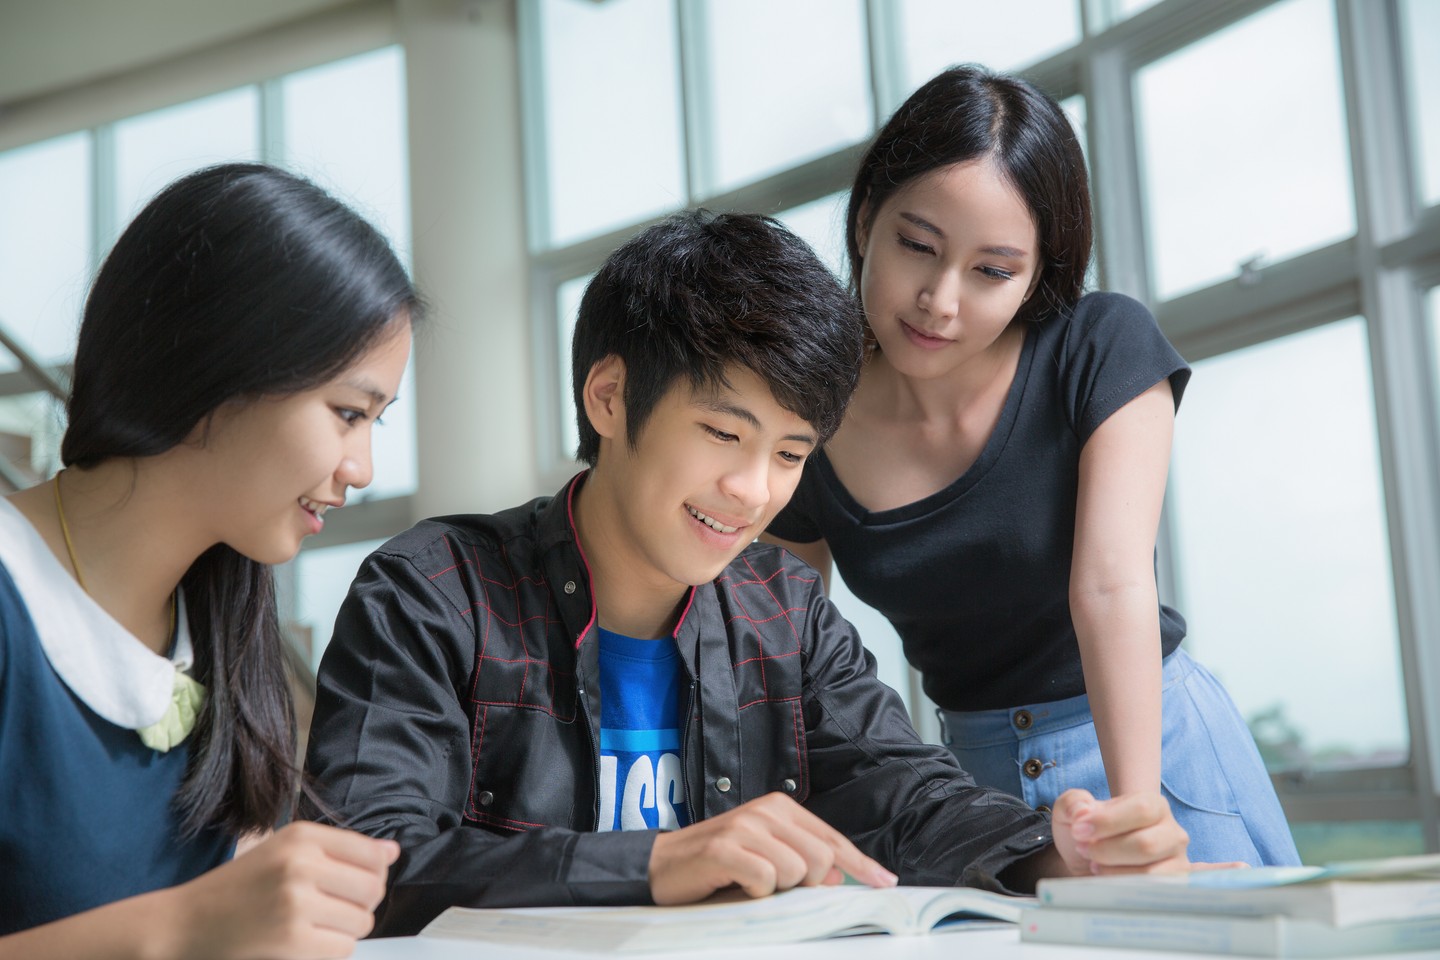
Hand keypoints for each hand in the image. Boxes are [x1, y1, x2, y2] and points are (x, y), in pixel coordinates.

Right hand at [166, 821, 399, 959]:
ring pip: (362, 921)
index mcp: (302, 836)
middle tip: (334, 908)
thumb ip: (340, 850)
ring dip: (347, 929)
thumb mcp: (285, 851)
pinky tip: (307, 942)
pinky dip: (332, 950)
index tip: (356, 882)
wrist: (186, 922)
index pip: (373, 854)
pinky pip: (343, 948)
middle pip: (373, 889)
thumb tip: (393, 852)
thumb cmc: (240, 886)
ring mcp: (296, 903)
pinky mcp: (292, 940)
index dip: (375, 873)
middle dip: (363, 903)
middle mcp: (301, 864)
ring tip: (317, 925)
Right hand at [648, 792, 896, 903]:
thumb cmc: (719, 865)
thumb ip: (803, 861)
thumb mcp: (766, 856)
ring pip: (796, 873)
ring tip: (748, 881)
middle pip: (821, 861)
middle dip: (804, 884)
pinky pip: (765, 882)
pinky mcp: (725, 847)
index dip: (861, 865)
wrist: (661, 866)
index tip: (884, 883)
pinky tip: (734, 883)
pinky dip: (753, 893)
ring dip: (774, 890)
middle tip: (770, 884)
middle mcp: (766, 810)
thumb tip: (840, 878)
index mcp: (781, 807)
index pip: (833, 840)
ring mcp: (745, 826)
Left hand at [1050, 788, 1189, 875]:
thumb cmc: (1087, 833)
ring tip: (1094, 864)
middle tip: (1084, 850)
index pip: (1141, 809)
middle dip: (1107, 850)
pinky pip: (1152, 892)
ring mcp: (1177, 861)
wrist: (1089, 863)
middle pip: (1146, 844)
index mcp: (1154, 804)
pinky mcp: (1173, 886)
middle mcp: (1173, 832)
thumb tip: (1082, 812)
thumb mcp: (1072, 810)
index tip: (1078, 830)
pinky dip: (1123, 887)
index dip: (1107, 821)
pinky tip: (1107, 878)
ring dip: (1113, 871)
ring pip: (1150, 872)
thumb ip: (1073, 802)